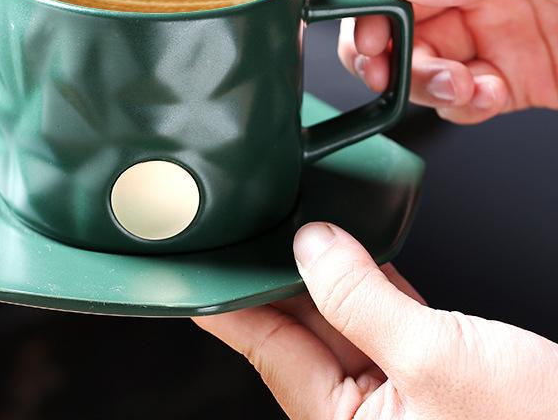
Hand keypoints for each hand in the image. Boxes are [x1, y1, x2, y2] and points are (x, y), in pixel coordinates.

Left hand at [193, 222, 557, 418]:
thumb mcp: (434, 359)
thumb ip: (359, 298)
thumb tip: (312, 246)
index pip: (266, 347)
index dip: (226, 302)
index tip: (193, 272)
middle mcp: (365, 414)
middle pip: (299, 329)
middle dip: (272, 276)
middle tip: (243, 227)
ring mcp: (400, 391)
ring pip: (340, 318)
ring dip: (319, 272)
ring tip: (288, 227)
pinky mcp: (434, 370)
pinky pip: (382, 317)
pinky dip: (368, 279)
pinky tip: (353, 247)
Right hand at [338, 0, 557, 123]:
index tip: (370, 27)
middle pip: (401, 9)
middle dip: (391, 45)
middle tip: (392, 72)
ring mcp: (493, 23)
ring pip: (424, 55)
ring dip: (426, 79)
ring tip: (457, 86)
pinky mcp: (513, 70)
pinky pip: (462, 90)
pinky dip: (461, 102)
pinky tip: (483, 96)